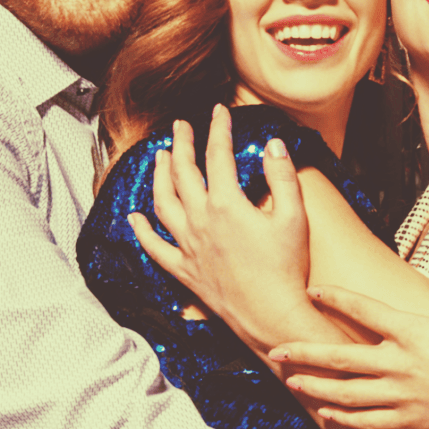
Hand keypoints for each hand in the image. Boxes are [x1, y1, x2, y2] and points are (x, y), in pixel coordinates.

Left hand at [127, 105, 314, 349]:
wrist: (272, 317)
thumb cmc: (287, 269)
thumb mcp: (294, 217)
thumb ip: (282, 176)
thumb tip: (273, 144)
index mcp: (226, 204)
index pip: (218, 155)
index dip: (218, 128)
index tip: (219, 111)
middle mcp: (200, 221)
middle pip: (182, 172)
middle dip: (180, 144)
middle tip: (180, 126)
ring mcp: (188, 246)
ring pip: (163, 202)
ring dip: (159, 176)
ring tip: (160, 157)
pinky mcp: (184, 270)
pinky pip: (155, 247)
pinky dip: (142, 231)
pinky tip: (135, 218)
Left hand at [274, 280, 428, 428]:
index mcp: (414, 331)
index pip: (363, 310)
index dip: (335, 298)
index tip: (313, 291)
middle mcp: (401, 364)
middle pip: (340, 358)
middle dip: (304, 354)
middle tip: (276, 350)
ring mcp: (403, 396)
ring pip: (346, 394)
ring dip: (315, 389)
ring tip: (291, 384)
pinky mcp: (411, 422)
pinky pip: (368, 421)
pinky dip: (344, 418)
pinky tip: (328, 414)